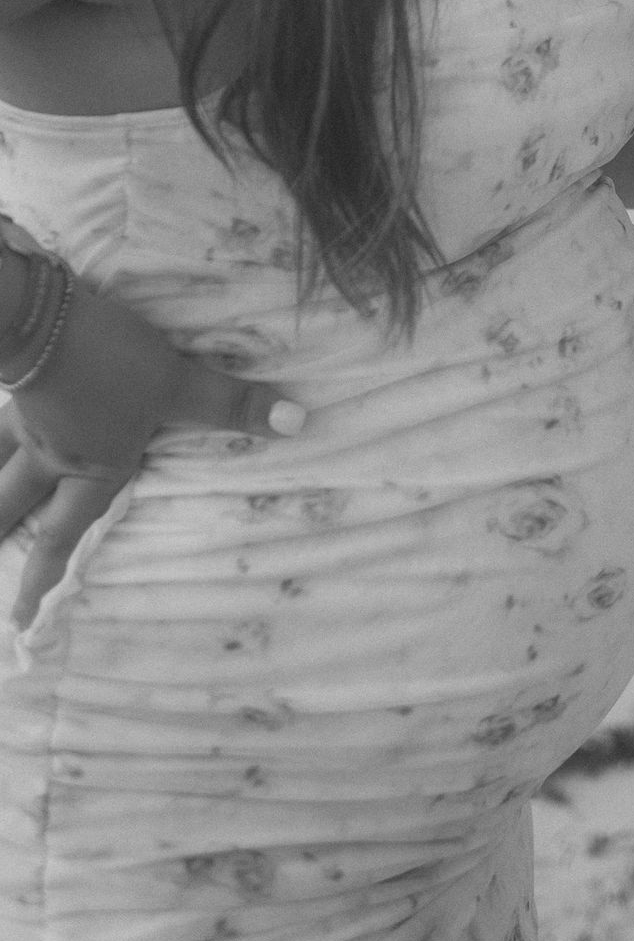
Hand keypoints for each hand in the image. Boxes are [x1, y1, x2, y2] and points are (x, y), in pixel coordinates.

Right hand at [0, 279, 302, 626]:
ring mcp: (28, 421)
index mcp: (91, 467)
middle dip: (0, 539)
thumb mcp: (178, 383)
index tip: (19, 623)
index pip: (64, 536)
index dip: (42, 581)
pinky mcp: (18, 384)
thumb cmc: (110, 363)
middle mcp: (53, 455)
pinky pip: (0, 422)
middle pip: (11, 508)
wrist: (41, 317)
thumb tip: (297, 423)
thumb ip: (232, 405)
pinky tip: (5, 417)